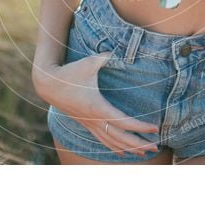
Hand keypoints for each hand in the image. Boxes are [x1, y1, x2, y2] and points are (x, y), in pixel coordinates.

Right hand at [35, 53, 159, 157]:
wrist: (49, 84)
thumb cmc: (70, 73)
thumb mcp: (89, 62)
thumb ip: (105, 57)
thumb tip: (116, 51)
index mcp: (98, 107)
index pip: (124, 122)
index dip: (140, 127)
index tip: (155, 128)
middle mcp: (95, 120)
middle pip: (121, 138)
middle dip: (139, 144)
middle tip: (156, 147)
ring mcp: (90, 124)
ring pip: (112, 143)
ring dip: (129, 149)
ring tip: (145, 153)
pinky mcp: (86, 124)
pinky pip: (103, 141)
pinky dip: (115, 148)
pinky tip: (124, 153)